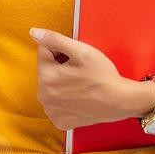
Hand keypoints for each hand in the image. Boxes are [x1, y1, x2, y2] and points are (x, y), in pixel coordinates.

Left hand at [28, 27, 142, 130]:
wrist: (120, 101)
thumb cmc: (103, 77)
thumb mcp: (81, 51)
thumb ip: (55, 39)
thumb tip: (34, 32)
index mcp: (46, 77)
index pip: (44, 51)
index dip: (62, 50)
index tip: (76, 59)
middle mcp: (44, 96)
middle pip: (47, 69)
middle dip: (60, 66)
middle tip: (80, 71)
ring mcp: (51, 111)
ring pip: (51, 86)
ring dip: (62, 82)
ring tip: (81, 84)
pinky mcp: (59, 121)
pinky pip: (56, 103)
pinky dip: (65, 99)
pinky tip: (79, 97)